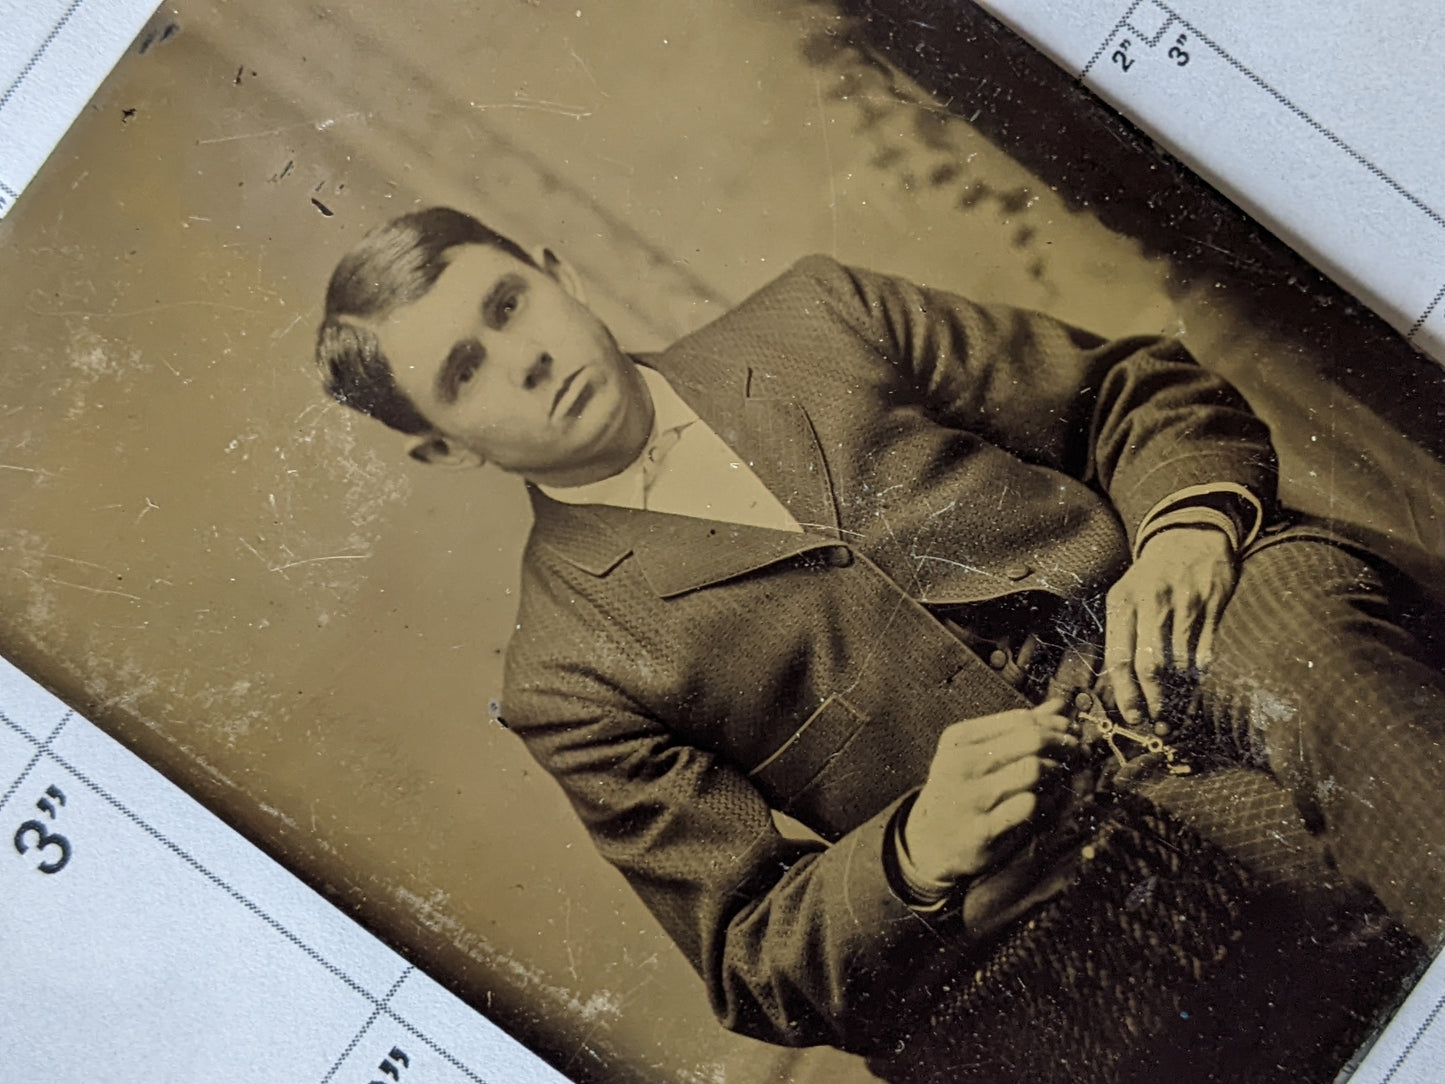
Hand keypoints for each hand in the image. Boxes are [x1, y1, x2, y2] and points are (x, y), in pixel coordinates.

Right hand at [903, 700, 1074, 886]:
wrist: (929, 841)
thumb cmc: (961, 789)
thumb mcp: (976, 753)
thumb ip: (1018, 729)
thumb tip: (1059, 705)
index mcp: (958, 739)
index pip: (1019, 720)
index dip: (1053, 723)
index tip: (1070, 730)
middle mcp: (961, 764)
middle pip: (1030, 740)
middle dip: (1061, 742)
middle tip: (1075, 750)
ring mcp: (970, 797)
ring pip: (1032, 770)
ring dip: (1054, 772)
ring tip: (1058, 776)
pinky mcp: (982, 829)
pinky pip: (1029, 806)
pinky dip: (1046, 801)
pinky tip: (1047, 801)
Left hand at [1104, 527, 1235, 724]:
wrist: (1190, 535)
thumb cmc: (1151, 577)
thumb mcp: (1126, 595)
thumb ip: (1123, 635)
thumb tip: (1124, 687)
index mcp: (1122, 602)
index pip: (1119, 657)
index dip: (1125, 692)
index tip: (1132, 716)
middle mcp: (1151, 603)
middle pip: (1149, 665)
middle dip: (1153, 700)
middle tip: (1157, 720)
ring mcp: (1184, 602)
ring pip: (1179, 662)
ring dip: (1178, 693)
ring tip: (1175, 710)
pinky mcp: (1212, 603)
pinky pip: (1205, 650)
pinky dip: (1199, 674)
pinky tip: (1193, 684)